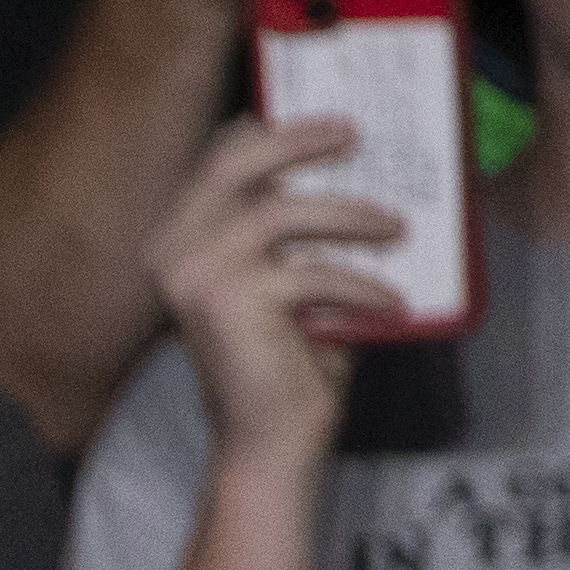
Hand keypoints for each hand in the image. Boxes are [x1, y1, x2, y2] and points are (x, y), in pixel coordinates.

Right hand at [147, 116, 405, 463]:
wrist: (266, 444)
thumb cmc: (283, 363)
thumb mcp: (285, 280)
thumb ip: (293, 232)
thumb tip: (351, 168)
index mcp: (177, 243)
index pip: (217, 162)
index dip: (270, 132)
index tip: (330, 126)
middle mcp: (173, 254)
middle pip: (233, 164)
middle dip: (299, 140)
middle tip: (355, 136)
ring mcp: (196, 276)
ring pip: (279, 210)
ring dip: (350, 216)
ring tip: (397, 230)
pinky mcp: (233, 303)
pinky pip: (312, 271)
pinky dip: (361, 285)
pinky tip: (391, 303)